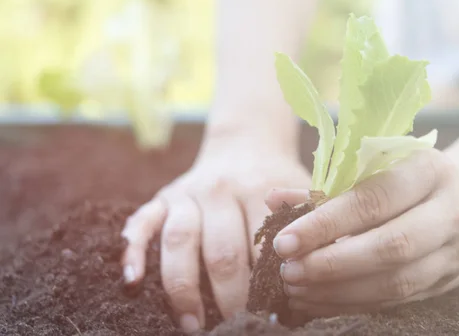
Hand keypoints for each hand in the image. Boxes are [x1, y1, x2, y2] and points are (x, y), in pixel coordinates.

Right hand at [120, 129, 309, 331]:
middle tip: (238, 325)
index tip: (273, 311)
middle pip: (221, 250)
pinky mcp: (164, 197)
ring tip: (192, 324)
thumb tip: (322, 272)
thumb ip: (311, 226)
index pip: (261, 245)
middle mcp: (220, 189)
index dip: (267, 282)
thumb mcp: (302, 192)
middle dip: (229, 296)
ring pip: (179, 241)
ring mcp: (188, 193)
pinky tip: (133, 280)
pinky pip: (143, 222)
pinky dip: (133, 250)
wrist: (247, 142)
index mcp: (259, 189)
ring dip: (183, 287)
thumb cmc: (279, 178)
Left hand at [266, 147, 458, 316]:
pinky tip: (318, 303)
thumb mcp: (383, 165)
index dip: (327, 224)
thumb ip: (329, 184)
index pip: (374, 200)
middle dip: (331, 265)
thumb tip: (275, 200)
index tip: (284, 240)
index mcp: (428, 171)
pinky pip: (397, 301)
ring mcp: (453, 253)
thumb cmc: (417, 176)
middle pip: (390, 247)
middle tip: (287, 271)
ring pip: (396, 284)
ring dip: (338, 292)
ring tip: (295, 290)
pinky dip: (353, 305)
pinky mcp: (447, 282)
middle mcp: (448, 213)